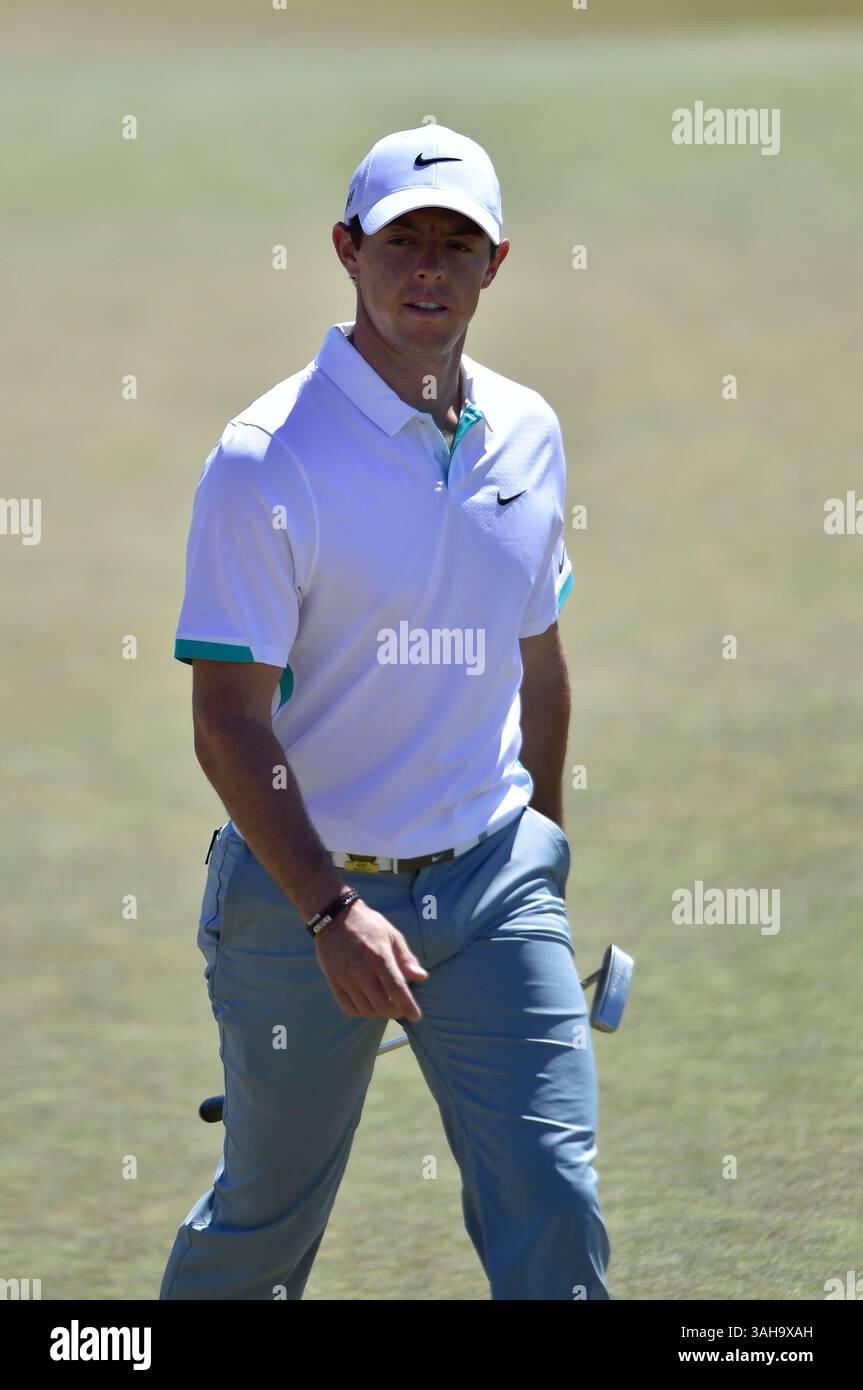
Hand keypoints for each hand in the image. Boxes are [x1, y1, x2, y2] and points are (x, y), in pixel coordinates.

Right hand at [314, 898, 428, 1020]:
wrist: (334, 917)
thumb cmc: (368, 925)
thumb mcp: (392, 935)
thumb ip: (406, 958)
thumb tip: (422, 977)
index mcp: (379, 956)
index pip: (397, 989)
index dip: (408, 1006)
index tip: (416, 1016)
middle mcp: (361, 969)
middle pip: (382, 1005)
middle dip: (395, 1011)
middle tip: (400, 1008)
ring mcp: (345, 977)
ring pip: (366, 1009)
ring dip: (379, 1013)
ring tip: (385, 1006)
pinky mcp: (333, 981)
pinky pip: (349, 1007)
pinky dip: (362, 1012)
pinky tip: (368, 1004)